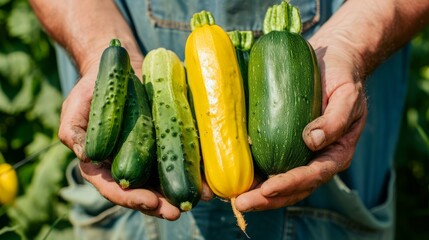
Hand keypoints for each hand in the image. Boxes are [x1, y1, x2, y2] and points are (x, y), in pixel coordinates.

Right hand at [58, 56, 213, 219]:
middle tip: (178, 211)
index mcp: (102, 166)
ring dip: (183, 192)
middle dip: (161, 205)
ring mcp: (150, 157)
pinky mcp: (166, 143)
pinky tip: (208, 178)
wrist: (122, 70)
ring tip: (202, 198)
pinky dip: (194, 170)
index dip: (131, 198)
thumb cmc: (93, 90)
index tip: (150, 201)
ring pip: (165, 182)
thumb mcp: (75, 108)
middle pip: (144, 193)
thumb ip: (73, 133)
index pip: (114, 190)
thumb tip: (88, 157)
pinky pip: (180, 159)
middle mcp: (128, 167)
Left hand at [235, 33, 367, 211]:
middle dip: (267, 199)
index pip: (312, 176)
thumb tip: (312, 141)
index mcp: (335, 154)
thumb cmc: (343, 78)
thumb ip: (335, 119)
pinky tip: (235, 175)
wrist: (332, 61)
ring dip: (257, 193)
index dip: (290, 185)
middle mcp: (317, 159)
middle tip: (240, 203)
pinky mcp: (286, 142)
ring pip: (280, 180)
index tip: (267, 189)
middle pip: (293, 188)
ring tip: (232, 198)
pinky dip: (255, 172)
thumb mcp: (347, 96)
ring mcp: (301, 153)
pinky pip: (271, 162)